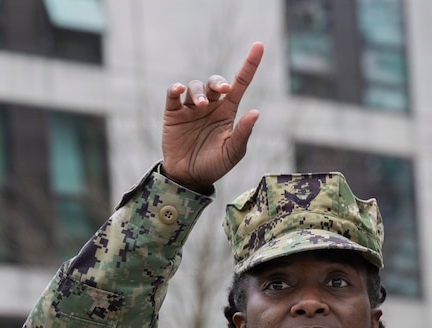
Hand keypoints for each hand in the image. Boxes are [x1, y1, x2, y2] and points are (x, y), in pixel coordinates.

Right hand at [161, 41, 263, 193]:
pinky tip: (179, 91)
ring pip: (195, 86)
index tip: (259, 46)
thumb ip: (243, 133)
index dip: (250, 65)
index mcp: (228, 112)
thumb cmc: (214, 166)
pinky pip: (173, 94)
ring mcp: (191, 108)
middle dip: (218, 81)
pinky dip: (175, 89)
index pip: (240, 84)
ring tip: (200, 107)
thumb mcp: (232, 153)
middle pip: (215, 82)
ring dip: (199, 92)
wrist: (188, 178)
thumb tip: (256, 112)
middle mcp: (210, 106)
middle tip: (222, 91)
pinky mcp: (173, 113)